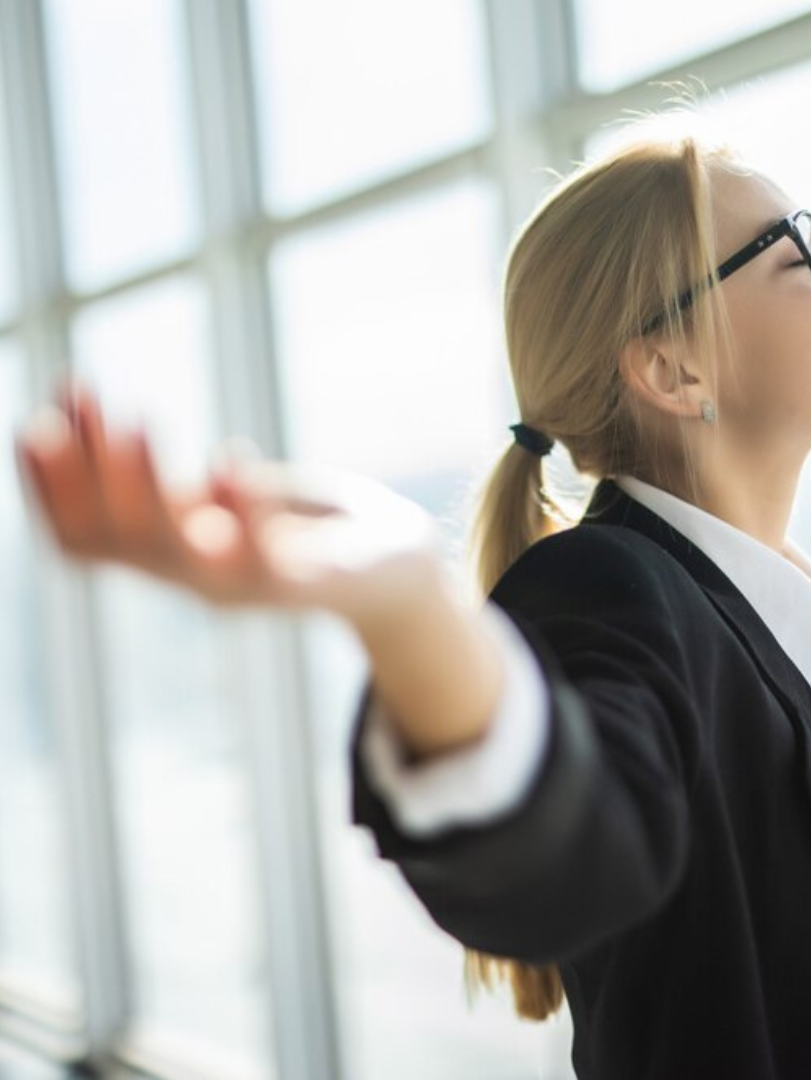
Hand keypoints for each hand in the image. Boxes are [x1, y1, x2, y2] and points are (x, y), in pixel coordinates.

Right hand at [13, 382, 440, 624]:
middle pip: (119, 542)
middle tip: (74, 398)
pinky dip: (245, 510)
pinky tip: (229, 457)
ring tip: (136, 418)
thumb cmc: (303, 528)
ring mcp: (252, 588)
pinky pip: (267, 559)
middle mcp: (199, 580)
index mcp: (172, 559)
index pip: (84, 539)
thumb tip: (102, 424)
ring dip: (150, 486)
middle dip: (86, 472)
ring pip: (180, 553)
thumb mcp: (225, 500)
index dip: (49, 487)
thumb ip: (173, 486)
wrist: (395, 570)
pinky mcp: (310, 584)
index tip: (34, 418)